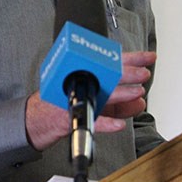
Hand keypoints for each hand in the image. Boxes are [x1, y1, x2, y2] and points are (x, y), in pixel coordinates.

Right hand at [25, 51, 155, 150]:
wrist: (34, 120)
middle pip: (103, 75)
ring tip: (135, 93)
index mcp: (81, 74)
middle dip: (126, 73)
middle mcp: (75, 83)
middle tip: (143, 73)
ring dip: (119, 94)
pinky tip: (118, 124)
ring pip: (97, 94)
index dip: (131, 59)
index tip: (147, 57)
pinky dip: (104, 123)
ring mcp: (69, 99)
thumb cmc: (61, 105)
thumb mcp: (90, 99)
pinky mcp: (65, 118)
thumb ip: (115, 102)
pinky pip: (87, 121)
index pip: (109, 63)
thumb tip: (139, 100)